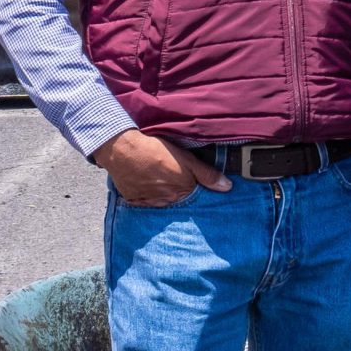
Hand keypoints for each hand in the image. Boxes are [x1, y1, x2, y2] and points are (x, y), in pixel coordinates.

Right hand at [93, 130, 228, 206]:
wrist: (123, 149)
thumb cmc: (156, 151)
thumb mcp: (187, 159)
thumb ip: (207, 174)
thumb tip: (227, 187)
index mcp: (182, 192)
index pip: (193, 193)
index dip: (192, 184)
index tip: (187, 176)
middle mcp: (166, 201)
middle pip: (177, 197)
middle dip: (176, 188)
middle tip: (168, 172)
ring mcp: (148, 201)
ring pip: (160, 199)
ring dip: (161, 191)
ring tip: (156, 174)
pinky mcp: (133, 199)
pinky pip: (143, 199)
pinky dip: (145, 191)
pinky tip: (144, 179)